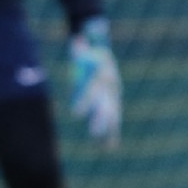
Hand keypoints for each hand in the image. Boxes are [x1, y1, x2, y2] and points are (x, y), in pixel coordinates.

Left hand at [68, 17, 121, 148]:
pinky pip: (113, 121)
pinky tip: (109, 147)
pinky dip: (112, 134)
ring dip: (108, 132)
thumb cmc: (90, 53)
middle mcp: (110, 90)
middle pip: (106, 106)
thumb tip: (76, 40)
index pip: (92, 91)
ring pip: (112, 117)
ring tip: (105, 147)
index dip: (84, 101)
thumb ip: (80, 49)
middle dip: (100, 120)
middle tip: (93, 132)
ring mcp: (113, 99)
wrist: (102, 56)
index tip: (74, 113)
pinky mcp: (113, 105)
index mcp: (103, 76)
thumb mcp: (85, 49)